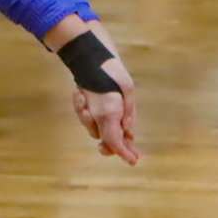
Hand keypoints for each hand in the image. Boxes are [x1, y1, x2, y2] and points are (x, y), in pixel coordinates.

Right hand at [69, 24, 138, 164]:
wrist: (90, 56)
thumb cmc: (111, 69)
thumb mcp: (127, 87)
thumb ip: (128, 110)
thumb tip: (127, 130)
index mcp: (108, 112)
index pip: (113, 140)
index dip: (123, 153)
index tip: (132, 161)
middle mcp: (95, 116)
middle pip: (105, 139)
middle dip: (117, 148)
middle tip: (133, 153)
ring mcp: (88, 112)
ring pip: (99, 132)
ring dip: (113, 137)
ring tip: (129, 139)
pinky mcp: (85, 109)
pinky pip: (95, 124)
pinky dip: (106, 127)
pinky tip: (120, 127)